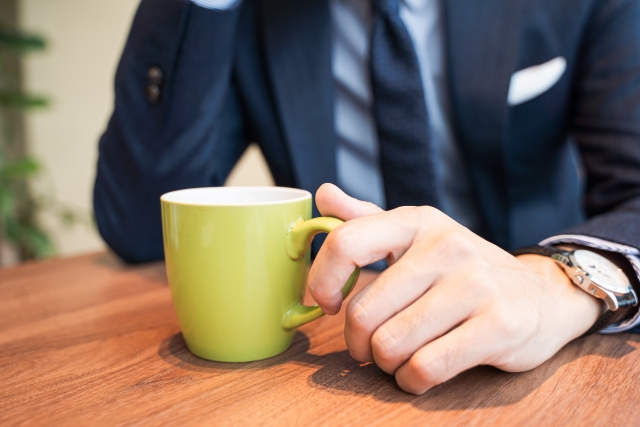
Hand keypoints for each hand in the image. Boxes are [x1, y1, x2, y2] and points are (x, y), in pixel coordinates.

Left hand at [309, 184, 602, 393]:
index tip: (327, 303)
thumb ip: (367, 220)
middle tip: (369, 346)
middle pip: (363, 312)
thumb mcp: (418, 237)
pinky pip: (425, 368)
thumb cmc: (463, 271)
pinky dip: (412, 381)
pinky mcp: (499, 325)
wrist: (541, 295)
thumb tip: (322, 194)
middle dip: (357, 342)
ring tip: (398, 357)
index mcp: (418, 222)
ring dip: (385, 363)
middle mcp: (446, 246)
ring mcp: (476, 285)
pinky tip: (420, 373)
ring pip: (390, 345)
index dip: (322, 281)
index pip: (347, 243)